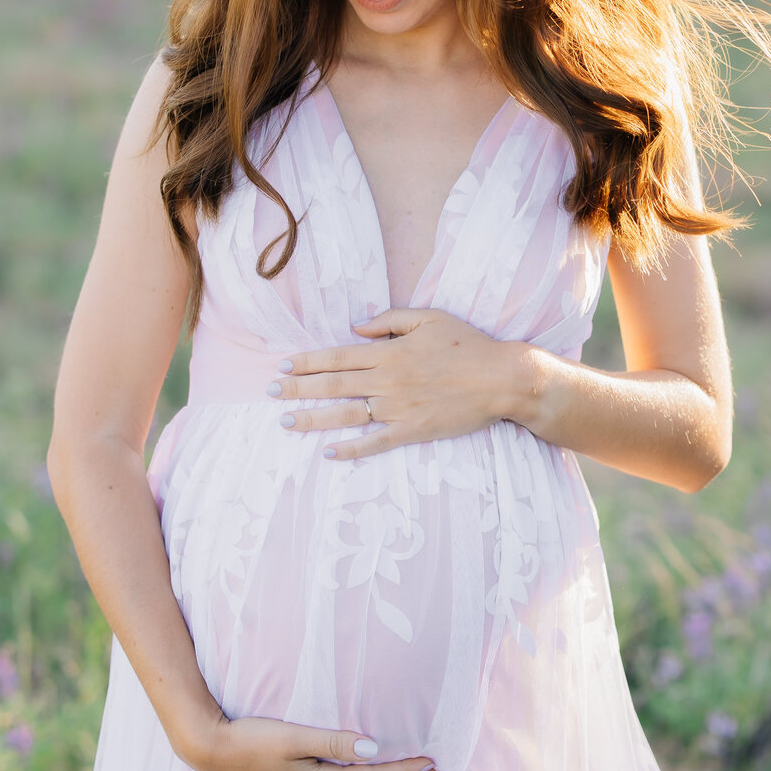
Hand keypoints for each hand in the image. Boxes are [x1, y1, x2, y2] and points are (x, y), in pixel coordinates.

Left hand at [269, 309, 522, 460]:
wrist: (502, 379)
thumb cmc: (469, 345)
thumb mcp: (429, 318)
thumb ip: (389, 320)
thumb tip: (356, 328)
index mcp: (389, 352)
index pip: (338, 356)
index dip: (307, 362)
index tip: (283, 366)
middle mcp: (387, 380)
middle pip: (333, 385)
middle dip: (297, 389)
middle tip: (269, 393)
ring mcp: (398, 408)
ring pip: (346, 414)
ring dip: (313, 418)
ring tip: (286, 421)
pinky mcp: (413, 431)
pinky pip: (375, 443)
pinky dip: (351, 450)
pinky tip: (328, 453)